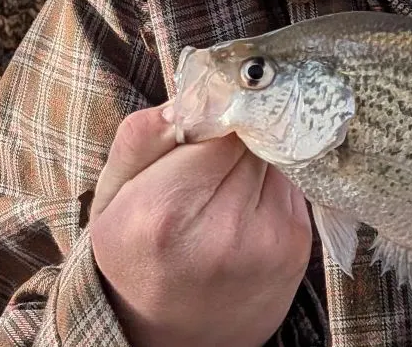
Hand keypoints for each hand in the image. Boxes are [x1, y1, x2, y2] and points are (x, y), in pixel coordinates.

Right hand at [89, 104, 312, 346]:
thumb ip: (144, 135)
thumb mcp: (113, 196)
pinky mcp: (299, 249)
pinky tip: (245, 205)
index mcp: (165, 212)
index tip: (208, 110)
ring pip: (278, 152)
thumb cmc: (136, 255)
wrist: (166, 339)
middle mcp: (224, 231)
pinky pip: (292, 183)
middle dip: (237, 129)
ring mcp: (269, 243)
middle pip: (253, 134)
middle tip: (212, 151)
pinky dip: (272, 182)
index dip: (217, 106)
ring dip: (257, 155)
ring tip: (225, 184)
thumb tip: (195, 90)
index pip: (220, 119)